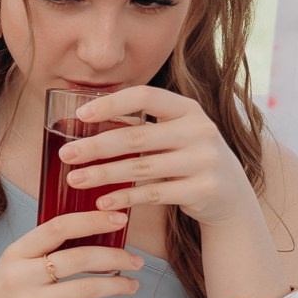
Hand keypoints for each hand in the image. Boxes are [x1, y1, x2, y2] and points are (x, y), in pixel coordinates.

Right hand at [0, 211, 143, 297]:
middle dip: (115, 257)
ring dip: (117, 287)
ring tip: (132, 286)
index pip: (57, 227)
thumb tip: (88, 240)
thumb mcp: (10, 271)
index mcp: (15, 254)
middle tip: (135, 261)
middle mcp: (21, 275)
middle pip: (78, 257)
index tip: (119, 219)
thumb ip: (41, 256)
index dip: (92, 220)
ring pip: (86, 288)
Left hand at [56, 86, 255, 228]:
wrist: (231, 199)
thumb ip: (146, 126)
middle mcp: (200, 131)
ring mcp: (205, 161)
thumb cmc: (190, 160)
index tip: (81, 116)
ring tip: (75, 179)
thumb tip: (85, 120)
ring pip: (142, 167)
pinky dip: (124, 197)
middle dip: (96, 146)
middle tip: (66, 155)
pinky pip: (154, 193)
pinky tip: (101, 201)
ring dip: (103, 174)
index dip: (111, 103)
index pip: (146, 96)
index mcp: (189, 110)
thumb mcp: (177, 135)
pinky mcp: (203, 190)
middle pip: (137, 136)